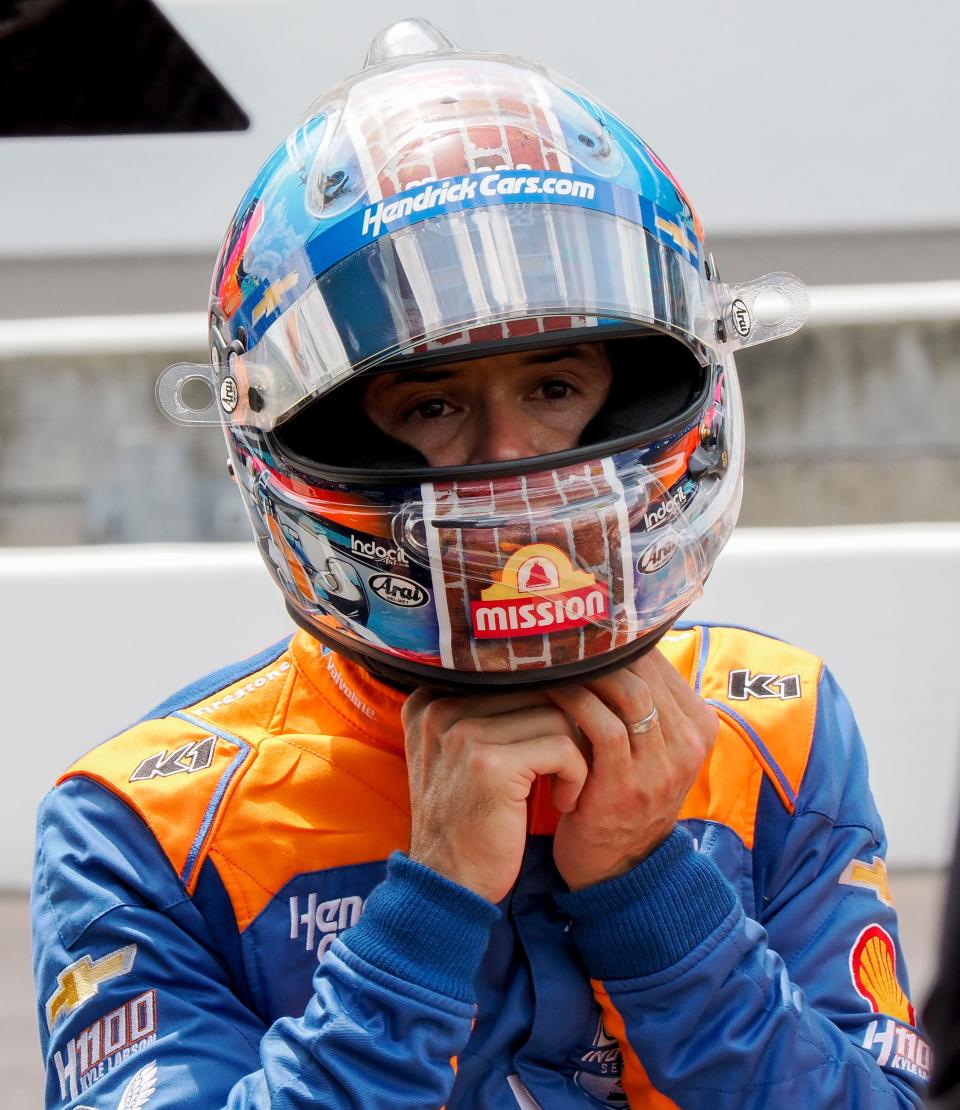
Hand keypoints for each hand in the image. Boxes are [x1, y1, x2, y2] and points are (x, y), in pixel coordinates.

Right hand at [402, 688, 587, 903]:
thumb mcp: (464, 755)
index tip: (544, 750)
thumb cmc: (468, 819)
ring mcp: (461, 733)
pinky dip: (577, 775)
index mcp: (429, 698)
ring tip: (563, 789)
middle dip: (563, 730)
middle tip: (565, 770)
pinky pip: (563, 747)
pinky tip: (564, 802)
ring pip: (556, 715)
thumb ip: (490, 711)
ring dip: (575, 755)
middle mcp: (438, 707)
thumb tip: (559, 670)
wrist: (448, 884)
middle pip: (537, 689)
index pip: (511, 674)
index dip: (542, 708)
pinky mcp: (489, 764)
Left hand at [547, 649, 717, 890]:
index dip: (617, 637)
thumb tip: (609, 633)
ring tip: (552, 657)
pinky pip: (602, 727)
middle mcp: (688, 743)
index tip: (578, 624)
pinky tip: (548, 691)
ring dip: (586, 671)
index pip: (659, 660)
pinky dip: (574, 702)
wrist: (616, 865)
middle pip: (646, 671)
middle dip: (600, 648)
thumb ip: (640, 697)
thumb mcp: (648, 743)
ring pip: (629, 692)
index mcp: (699, 724)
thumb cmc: (621, 787)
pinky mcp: (626, 786)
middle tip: (558, 630)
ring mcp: (661, 767)